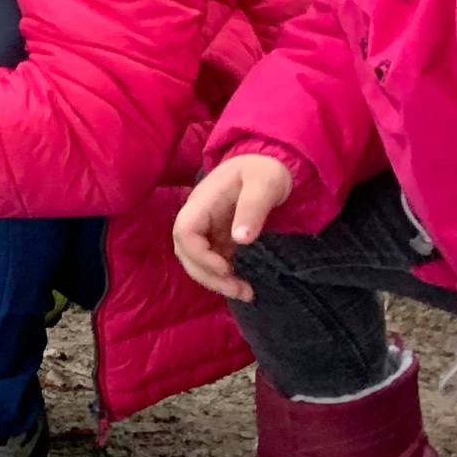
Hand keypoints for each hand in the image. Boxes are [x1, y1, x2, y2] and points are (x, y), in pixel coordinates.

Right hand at [172, 154, 295, 301]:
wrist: (271, 163)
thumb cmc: (266, 170)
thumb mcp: (264, 184)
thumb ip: (252, 209)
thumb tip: (240, 240)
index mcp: (203, 202)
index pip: (184, 231)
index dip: (198, 254)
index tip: (226, 268)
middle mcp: (199, 217)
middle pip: (186, 251)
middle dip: (207, 275)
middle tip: (239, 290)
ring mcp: (208, 228)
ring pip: (196, 260)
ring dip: (214, 280)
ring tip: (244, 293)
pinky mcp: (219, 237)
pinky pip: (212, 261)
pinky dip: (223, 277)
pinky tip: (242, 286)